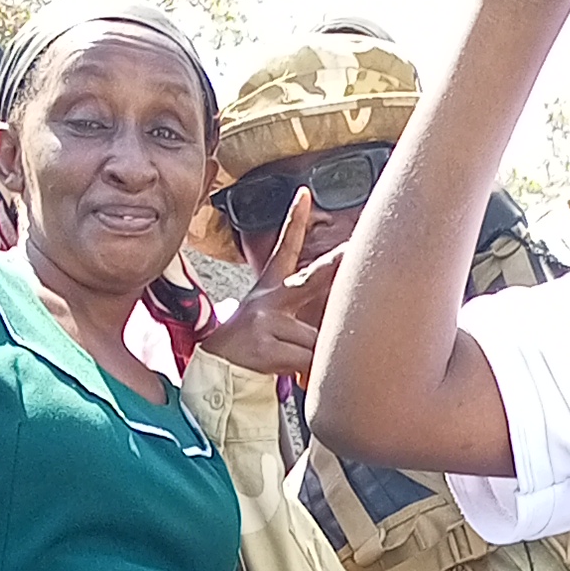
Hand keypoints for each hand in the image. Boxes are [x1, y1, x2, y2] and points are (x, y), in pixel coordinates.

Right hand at [197, 194, 340, 380]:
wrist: (214, 371)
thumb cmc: (249, 346)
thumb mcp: (270, 322)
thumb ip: (304, 321)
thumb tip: (337, 335)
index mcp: (270, 287)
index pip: (285, 247)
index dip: (294, 220)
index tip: (304, 194)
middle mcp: (268, 298)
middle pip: (312, 278)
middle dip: (338, 262)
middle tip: (355, 247)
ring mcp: (266, 321)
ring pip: (316, 338)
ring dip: (315, 356)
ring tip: (297, 367)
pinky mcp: (265, 346)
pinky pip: (307, 359)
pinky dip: (310, 372)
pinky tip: (295, 377)